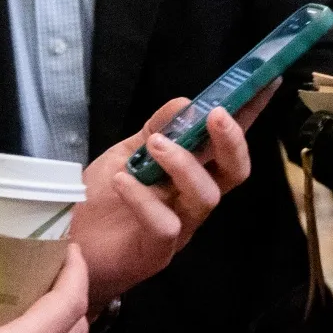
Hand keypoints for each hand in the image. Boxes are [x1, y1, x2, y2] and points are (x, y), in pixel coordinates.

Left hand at [71, 90, 264, 311]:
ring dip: (185, 164)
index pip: (227, 140)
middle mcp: (194, 197)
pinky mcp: (157, 251)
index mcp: (193, 171)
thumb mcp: (125, 154)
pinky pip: (165, 225)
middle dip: (232, 140)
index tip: (267, 81)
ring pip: (207, 196)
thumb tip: (186, 102)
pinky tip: (122, 181)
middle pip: (235, 172)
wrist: (66, 249)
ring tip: (155, 145)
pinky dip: (144, 199)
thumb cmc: (98, 201)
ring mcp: (180, 226)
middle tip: (214, 115)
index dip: (250, 113)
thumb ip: (155, 130)